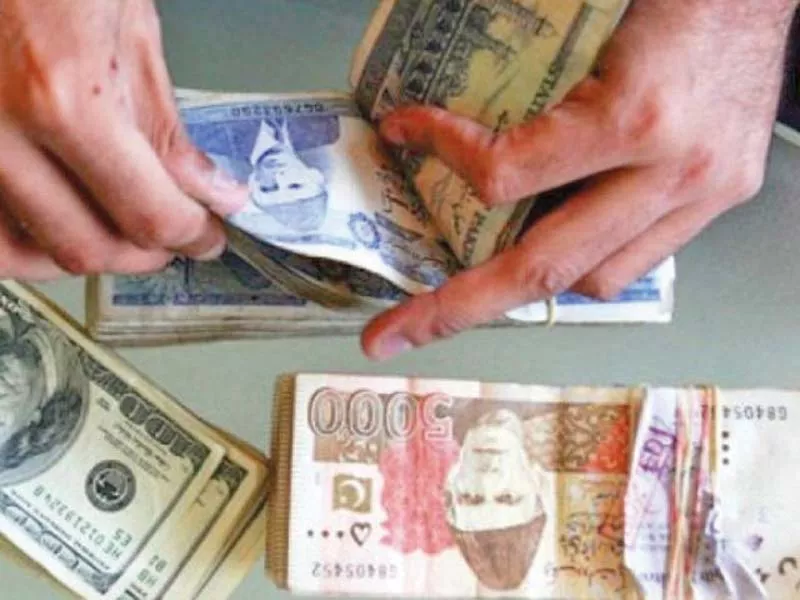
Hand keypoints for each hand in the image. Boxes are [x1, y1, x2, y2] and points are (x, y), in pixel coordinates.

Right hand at [0, 0, 246, 279]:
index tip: (209, 232)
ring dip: (83, 252)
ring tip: (121, 232)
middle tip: (177, 234)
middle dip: (147, 250)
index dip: (191, 234)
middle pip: (86, 247)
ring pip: (19, 251)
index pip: (147, 213)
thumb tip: (208, 188)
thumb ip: (165, 123)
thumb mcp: (128, 23)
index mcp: (66, 97)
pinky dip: (22, 235)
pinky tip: (55, 219)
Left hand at [361, 0, 797, 359]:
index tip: (404, 130)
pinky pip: (636, 262)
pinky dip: (584, 261)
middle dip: (457, 307)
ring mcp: (700, 195)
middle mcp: (671, 172)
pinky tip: (556, 241)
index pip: (509, 173)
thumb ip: (525, 88)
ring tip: (479, 276)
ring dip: (529, 281)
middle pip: (544, 267)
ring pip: (593, 280)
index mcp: (635, 117)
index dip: (444, 153)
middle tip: (395, 333)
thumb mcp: (590, 19)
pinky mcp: (718, 200)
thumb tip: (450, 124)